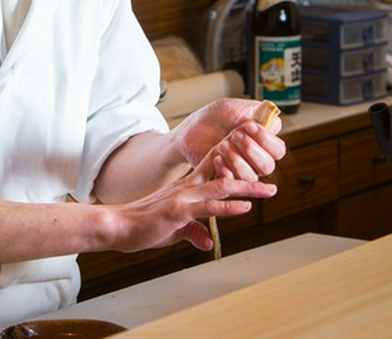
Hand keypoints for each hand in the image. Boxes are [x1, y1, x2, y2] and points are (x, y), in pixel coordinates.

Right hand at [104, 170, 277, 252]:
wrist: (120, 226)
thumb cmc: (144, 225)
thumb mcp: (175, 228)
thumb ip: (193, 231)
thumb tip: (208, 242)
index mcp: (187, 187)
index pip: (213, 166)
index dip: (232, 156)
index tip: (251, 149)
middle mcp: (188, 187)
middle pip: (224, 172)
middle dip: (250, 171)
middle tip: (272, 172)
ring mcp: (184, 197)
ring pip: (221, 186)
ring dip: (247, 187)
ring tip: (268, 189)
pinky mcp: (180, 211)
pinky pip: (209, 208)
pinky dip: (229, 207)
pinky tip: (245, 207)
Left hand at [171, 98, 285, 180]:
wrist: (192, 128)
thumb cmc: (216, 116)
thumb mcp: (236, 107)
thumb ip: (256, 111)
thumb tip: (271, 120)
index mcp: (264, 142)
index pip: (278, 149)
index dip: (266, 139)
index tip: (249, 126)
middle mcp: (257, 159)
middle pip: (268, 166)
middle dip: (251, 149)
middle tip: (234, 136)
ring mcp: (242, 170)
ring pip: (251, 176)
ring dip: (237, 159)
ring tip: (223, 145)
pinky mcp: (227, 178)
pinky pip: (233, 183)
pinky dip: (226, 170)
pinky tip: (217, 158)